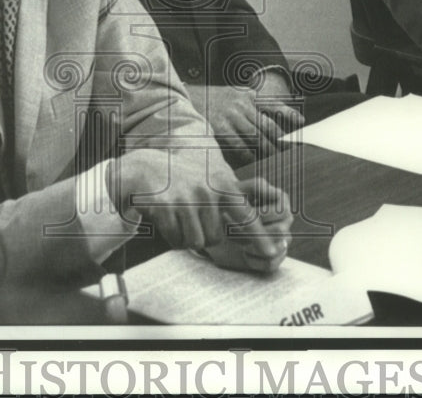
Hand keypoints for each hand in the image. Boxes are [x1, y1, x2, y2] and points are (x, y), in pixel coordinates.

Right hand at [106, 149, 287, 262]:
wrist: (148, 168)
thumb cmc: (186, 178)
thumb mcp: (213, 179)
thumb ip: (232, 200)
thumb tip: (254, 227)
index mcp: (222, 185)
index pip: (246, 216)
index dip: (260, 237)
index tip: (273, 253)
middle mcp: (207, 192)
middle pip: (215, 238)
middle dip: (205, 235)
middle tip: (194, 219)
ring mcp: (185, 200)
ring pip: (195, 242)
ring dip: (187, 237)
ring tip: (181, 218)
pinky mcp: (165, 208)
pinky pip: (175, 240)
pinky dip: (172, 236)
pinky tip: (168, 218)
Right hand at [185, 75, 304, 165]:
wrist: (186, 97)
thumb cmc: (214, 100)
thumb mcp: (236, 94)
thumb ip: (256, 102)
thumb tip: (285, 116)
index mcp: (248, 95)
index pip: (274, 105)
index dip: (289, 114)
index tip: (302, 123)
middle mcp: (242, 104)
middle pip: (268, 125)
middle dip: (281, 139)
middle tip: (290, 151)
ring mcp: (231, 116)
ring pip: (256, 137)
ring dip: (267, 150)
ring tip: (275, 158)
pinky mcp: (220, 128)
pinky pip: (240, 145)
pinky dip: (248, 154)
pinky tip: (254, 160)